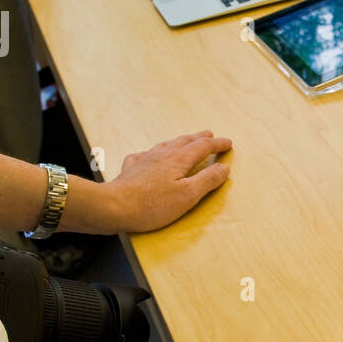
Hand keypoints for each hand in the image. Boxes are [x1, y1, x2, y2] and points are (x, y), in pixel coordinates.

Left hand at [102, 131, 231, 232]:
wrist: (114, 206)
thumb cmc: (153, 205)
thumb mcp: (188, 196)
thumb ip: (208, 180)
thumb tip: (223, 168)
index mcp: (179, 159)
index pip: (203, 147)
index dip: (217, 144)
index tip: (228, 143)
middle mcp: (162, 154)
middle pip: (185, 141)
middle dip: (200, 138)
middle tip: (210, 135)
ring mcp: (145, 160)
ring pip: (166, 145)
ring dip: (179, 141)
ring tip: (185, 141)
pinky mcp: (131, 169)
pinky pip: (144, 155)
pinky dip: (152, 153)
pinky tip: (148, 156)